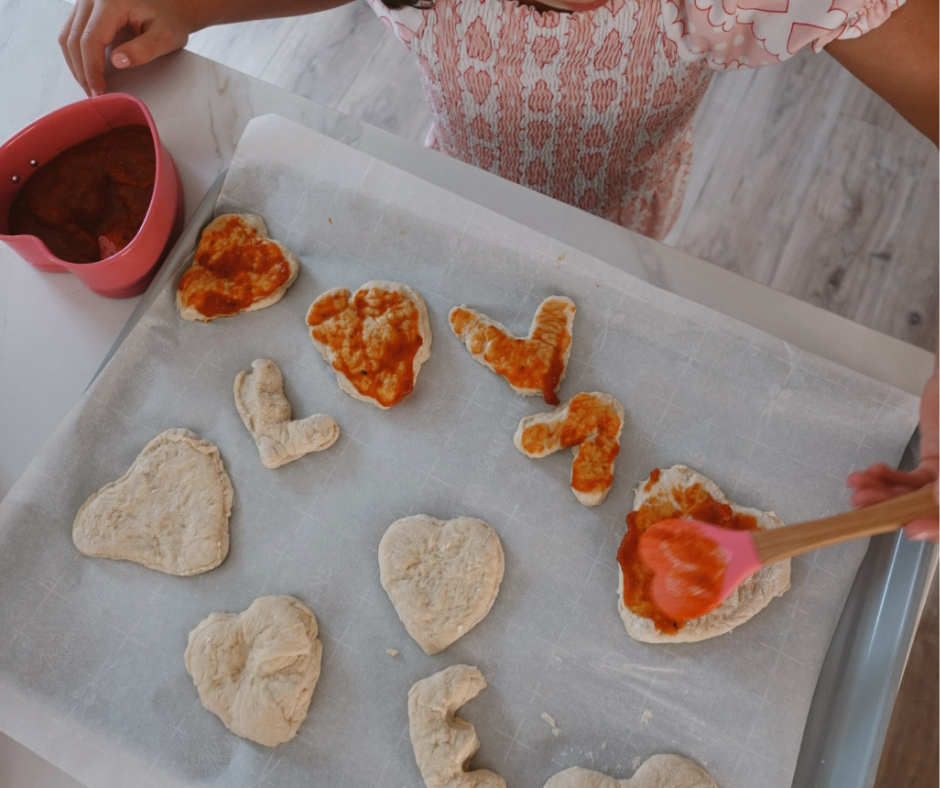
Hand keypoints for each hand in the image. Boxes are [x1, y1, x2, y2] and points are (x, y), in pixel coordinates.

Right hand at [59, 0, 194, 96]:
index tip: (99, 91)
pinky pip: (71, 31)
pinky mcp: (85, 8)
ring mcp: (85, 1)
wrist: (171, 3)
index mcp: (110, 1)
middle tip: (94, 95)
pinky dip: (77, 53)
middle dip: (82, 71)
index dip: (92, 70)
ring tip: (91, 86)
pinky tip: (89, 70)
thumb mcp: (164, 37)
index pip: (90, 39)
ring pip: (67, 35)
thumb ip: (143, 50)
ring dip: (76, 64)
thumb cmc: (170, 18)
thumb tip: (117, 62)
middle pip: (74, 39)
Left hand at [847, 367, 938, 540]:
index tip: (910, 528)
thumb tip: (936, 500)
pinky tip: (870, 473)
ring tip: (857, 486)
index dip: (935, 527)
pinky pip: (911, 479)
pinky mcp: (936, 462)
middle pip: (929, 508)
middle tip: (863, 502)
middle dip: (893, 507)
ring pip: (916, 495)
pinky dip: (889, 477)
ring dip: (884, 492)